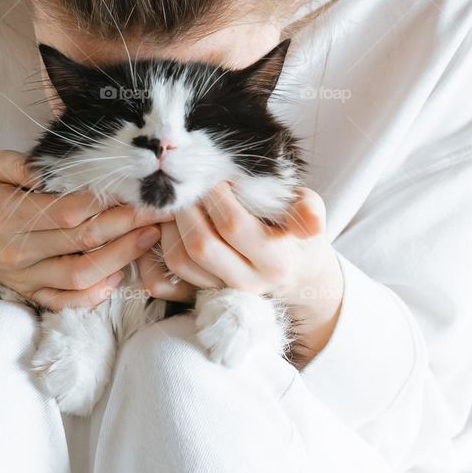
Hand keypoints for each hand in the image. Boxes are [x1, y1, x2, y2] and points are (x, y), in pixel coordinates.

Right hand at [0, 150, 168, 311]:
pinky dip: (96, 295)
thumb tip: (45, 167)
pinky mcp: (32, 294)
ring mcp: (27, 277)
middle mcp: (20, 250)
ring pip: (80, 275)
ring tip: (150, 238)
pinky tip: (120, 274)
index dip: (104, 201)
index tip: (134, 188)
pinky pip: (67, 302)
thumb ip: (16, 163)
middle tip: (158, 211)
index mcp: (8, 215)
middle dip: (126, 225)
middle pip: (82, 241)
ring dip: (120, 258)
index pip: (66, 210)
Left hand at [137, 183, 343, 361]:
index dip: (217, 197)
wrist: (296, 274)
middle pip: (201, 245)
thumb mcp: (311, 214)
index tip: (215, 177)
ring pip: (180, 261)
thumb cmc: (298, 232)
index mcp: (276, 261)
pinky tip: (167, 224)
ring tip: (178, 201)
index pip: (234, 226)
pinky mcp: (203, 295)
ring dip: (170, 226)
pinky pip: (168, 277)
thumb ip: (310, 210)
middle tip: (188, 186)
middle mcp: (248, 281)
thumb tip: (312, 221)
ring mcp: (222, 291)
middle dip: (188, 209)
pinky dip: (159, 248)